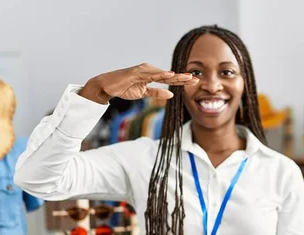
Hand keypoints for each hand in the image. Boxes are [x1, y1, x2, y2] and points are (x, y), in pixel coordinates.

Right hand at [79, 63, 198, 103]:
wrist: (107, 86)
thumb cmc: (124, 88)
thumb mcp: (143, 93)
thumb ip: (156, 93)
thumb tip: (171, 95)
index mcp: (152, 75)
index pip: (170, 79)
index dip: (182, 80)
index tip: (195, 82)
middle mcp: (149, 70)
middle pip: (169, 75)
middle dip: (183, 77)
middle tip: (197, 79)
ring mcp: (143, 70)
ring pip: (162, 73)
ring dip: (175, 76)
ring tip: (187, 77)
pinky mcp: (136, 72)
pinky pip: (150, 74)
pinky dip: (160, 74)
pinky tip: (170, 75)